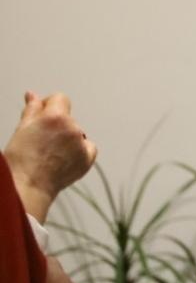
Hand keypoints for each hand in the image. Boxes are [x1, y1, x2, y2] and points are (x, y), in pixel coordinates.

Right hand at [4, 92, 96, 223]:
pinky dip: (79, 150)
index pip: (60, 98)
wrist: (27, 187)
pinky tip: (63, 159)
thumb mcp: (22, 129)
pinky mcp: (88, 158)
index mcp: (56, 117)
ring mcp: (82, 144)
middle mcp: (73, 128)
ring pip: (76, 133)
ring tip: (48, 153)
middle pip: (67, 118)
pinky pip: (88, 147)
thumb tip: (33, 95)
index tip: (41, 116)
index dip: (49, 105)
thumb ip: (32, 110)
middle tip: (40, 141)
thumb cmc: (20, 161)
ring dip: (66, 138)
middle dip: (56, 125)